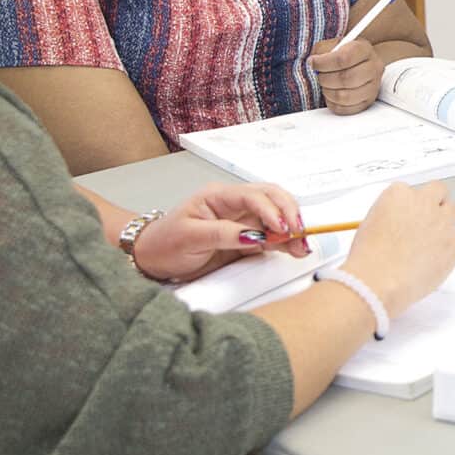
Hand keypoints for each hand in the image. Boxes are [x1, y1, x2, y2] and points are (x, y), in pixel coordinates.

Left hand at [135, 182, 312, 282]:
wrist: (152, 259)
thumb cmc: (164, 243)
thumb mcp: (190, 238)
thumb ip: (224, 234)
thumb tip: (255, 235)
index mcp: (218, 197)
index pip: (253, 195)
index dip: (271, 210)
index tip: (281, 228)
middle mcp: (234, 205)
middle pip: (272, 198)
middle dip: (289, 213)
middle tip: (298, 233)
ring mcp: (242, 221)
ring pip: (276, 216)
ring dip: (292, 228)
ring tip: (302, 245)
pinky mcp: (246, 239)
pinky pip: (272, 236)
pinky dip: (286, 242)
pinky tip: (295, 249)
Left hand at [309, 36, 383, 114]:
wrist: (363, 62)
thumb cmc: (346, 53)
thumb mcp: (334, 44)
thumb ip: (322, 51)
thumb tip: (312, 63)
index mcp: (364, 50)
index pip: (343, 59)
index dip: (323, 63)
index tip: (312, 63)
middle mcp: (373, 68)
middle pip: (346, 79)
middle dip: (325, 79)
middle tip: (318, 75)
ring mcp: (372, 87)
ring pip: (345, 97)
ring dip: (328, 92)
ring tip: (324, 85)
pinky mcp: (367, 102)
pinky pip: (346, 109)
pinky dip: (333, 104)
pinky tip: (330, 94)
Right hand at [337, 181, 454, 317]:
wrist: (379, 280)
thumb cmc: (369, 258)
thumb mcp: (368, 225)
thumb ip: (388, 216)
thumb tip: (394, 222)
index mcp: (399, 195)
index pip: (410, 190)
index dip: (409, 205)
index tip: (407, 215)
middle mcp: (423, 203)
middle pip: (438, 190)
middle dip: (433, 202)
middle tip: (427, 219)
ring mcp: (442, 221)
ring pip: (454, 209)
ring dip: (446, 219)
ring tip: (435, 236)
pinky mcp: (454, 242)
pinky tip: (448, 249)